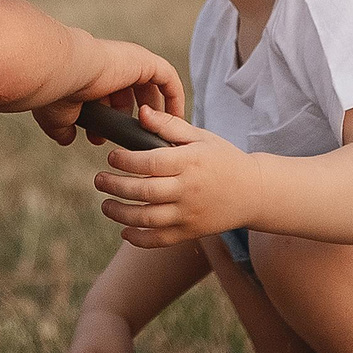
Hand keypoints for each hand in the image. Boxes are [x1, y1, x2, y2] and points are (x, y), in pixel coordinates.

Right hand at [34, 39, 185, 144]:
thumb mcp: (59, 115)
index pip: (107, 96)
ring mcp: (130, 61)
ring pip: (152, 87)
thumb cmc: (56, 92)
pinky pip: (168, 80)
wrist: (62, 71)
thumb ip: (64, 126)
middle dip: (131, 120)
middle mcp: (113, 64)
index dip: (109, 119)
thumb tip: (66, 138)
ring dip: (156, 112)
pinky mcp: (145, 61)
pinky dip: (173, 98)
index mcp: (93, 72)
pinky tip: (175, 120)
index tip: (103, 138)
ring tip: (159, 136)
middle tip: (133, 141)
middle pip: (131, 94)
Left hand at [93, 107, 256, 247]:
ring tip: (105, 204)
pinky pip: (159, 240)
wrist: (253, 191)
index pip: (150, 163)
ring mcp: (189, 214)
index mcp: (189, 162)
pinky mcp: (190, 232)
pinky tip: (124, 230)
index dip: (125, 161)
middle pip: (144, 191)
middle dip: (115, 186)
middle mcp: (188, 190)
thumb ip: (169, 125)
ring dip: (120, 213)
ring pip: (147, 218)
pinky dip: (138, 239)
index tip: (112, 157)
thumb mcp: (200, 137)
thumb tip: (141, 112)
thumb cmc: (223, 159)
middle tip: (98, 180)